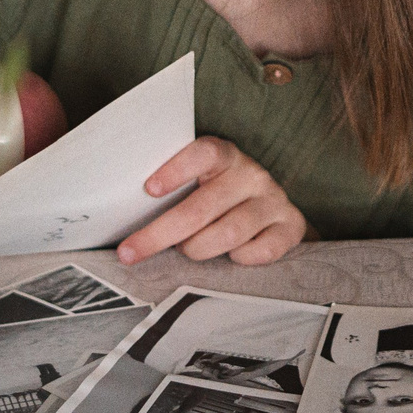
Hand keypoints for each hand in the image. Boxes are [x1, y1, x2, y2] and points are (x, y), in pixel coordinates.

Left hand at [116, 137, 306, 267]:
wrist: (273, 215)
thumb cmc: (218, 200)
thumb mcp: (199, 185)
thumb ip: (172, 192)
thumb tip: (121, 216)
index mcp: (225, 156)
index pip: (204, 153)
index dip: (177, 169)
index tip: (149, 190)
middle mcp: (252, 174)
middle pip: (203, 207)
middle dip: (160, 234)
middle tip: (130, 253)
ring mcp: (274, 200)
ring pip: (229, 232)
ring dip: (199, 248)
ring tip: (187, 250)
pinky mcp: (290, 226)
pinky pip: (260, 252)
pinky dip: (239, 259)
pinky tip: (230, 256)